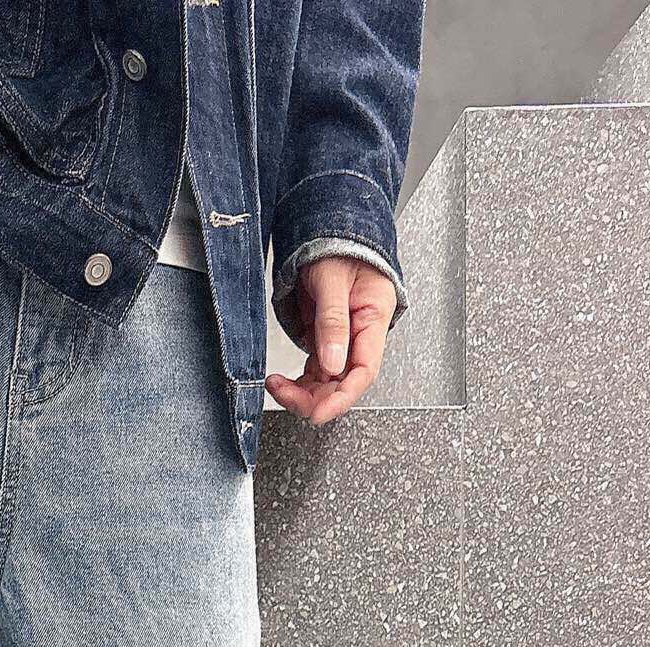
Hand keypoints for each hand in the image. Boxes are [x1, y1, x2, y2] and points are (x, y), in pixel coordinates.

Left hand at [266, 256, 396, 425]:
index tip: (318, 411)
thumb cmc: (337, 246)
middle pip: (344, 382)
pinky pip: (316, 372)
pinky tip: (281, 383)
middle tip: (285, 396)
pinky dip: (299, 383)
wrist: (328, 231)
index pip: (364, 370)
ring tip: (276, 386)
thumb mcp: (332, 279)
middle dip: (316, 398)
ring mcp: (344, 340)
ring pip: (328, 381)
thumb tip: (333, 364)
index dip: (343, 396)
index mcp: (374, 317)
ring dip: (303, 393)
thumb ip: (333, 322)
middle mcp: (362, 334)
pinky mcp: (327, 340)